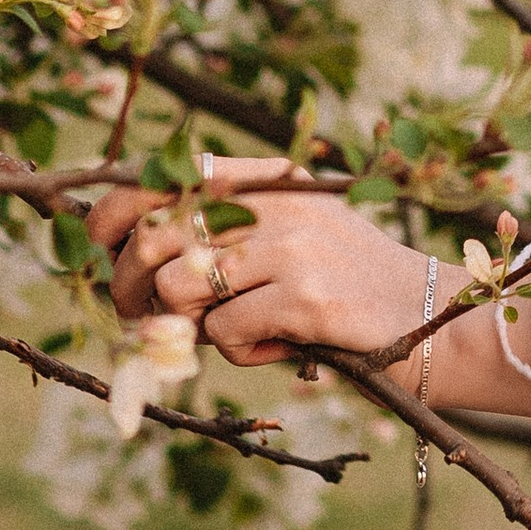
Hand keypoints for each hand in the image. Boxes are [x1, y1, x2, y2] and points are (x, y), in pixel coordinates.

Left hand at [89, 154, 530, 413]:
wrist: (431, 316)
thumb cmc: (346, 283)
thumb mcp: (291, 234)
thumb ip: (225, 229)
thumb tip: (124, 245)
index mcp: (272, 181)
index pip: (167, 176)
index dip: (116, 211)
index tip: (99, 246)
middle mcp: (278, 203)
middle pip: (158, 236)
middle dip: (130, 288)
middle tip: (145, 319)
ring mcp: (293, 248)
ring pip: (180, 287)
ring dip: (189, 324)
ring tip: (232, 330)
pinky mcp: (305, 300)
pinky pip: (224, 333)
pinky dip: (241, 352)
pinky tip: (281, 347)